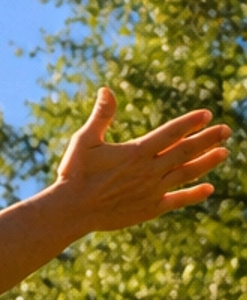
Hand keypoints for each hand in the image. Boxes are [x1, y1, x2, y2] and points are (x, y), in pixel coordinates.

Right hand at [54, 88, 228, 231]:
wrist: (73, 210)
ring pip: (187, 173)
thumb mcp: (84, 140)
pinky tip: (209, 188)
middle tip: (226, 130)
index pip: (171, 132)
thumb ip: (101, 115)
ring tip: (224, 152)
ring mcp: (153, 190)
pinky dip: (194, 194)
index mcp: (136, 151)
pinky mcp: (150, 208)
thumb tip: (106, 89)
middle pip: (186, 151)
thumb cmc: (75, 173)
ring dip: (207, 162)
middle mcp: (149, 170)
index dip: (190, 123)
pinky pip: (178, 200)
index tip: (207, 114)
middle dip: (208, 139)